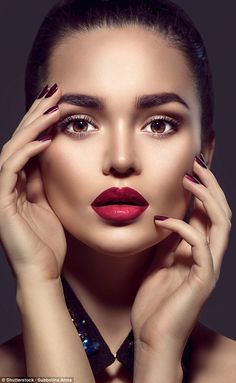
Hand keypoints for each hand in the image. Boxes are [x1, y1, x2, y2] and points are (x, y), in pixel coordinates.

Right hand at [0, 84, 65, 283]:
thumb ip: (44, 181)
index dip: (39, 124)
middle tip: (52, 93)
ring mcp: (0, 193)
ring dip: (32, 127)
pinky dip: (27, 152)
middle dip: (34, 116)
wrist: (42, 271)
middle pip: (18, 142)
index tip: (57, 105)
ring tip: (52, 108)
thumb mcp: (49, 204)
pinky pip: (11, 170)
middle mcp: (5, 184)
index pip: (27, 146)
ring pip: (12, 150)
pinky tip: (46, 139)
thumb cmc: (47, 242)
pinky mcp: (1, 202)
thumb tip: (50, 156)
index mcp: (17, 184)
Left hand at [131, 156, 231, 358]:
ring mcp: (208, 267)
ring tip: (189, 179)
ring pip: (220, 223)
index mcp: (198, 251)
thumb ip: (169, 240)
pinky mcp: (202, 279)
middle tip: (196, 164)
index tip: (190, 168)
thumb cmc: (154, 302)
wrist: (153, 336)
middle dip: (211, 186)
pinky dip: (182, 227)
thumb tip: (167, 215)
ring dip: (206, 198)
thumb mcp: (159, 261)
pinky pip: (200, 246)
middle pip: (220, 212)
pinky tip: (162, 219)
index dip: (203, 189)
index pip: (208, 213)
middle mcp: (209, 256)